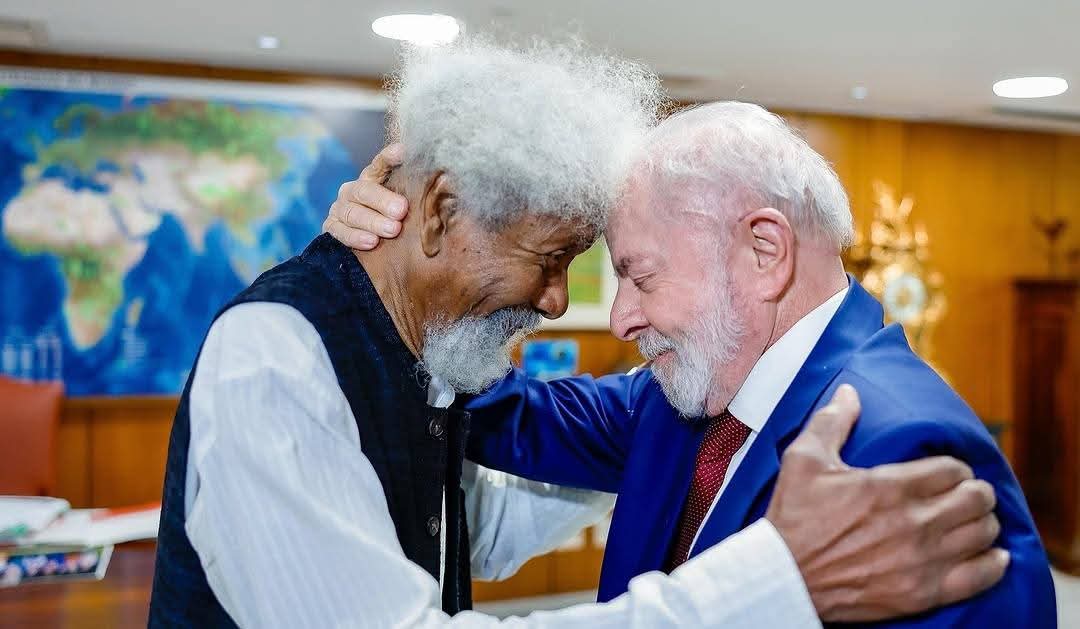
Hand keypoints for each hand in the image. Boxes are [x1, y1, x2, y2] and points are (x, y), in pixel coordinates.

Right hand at [323, 143, 409, 249]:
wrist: (367, 247)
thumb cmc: (392, 221)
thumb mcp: (404, 205)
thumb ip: (416, 193)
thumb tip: (444, 181)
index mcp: (373, 179)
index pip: (380, 164)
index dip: (389, 157)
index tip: (402, 151)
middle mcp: (353, 190)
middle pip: (364, 190)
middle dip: (383, 200)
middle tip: (402, 210)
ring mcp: (340, 208)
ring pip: (352, 212)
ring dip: (373, 222)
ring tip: (393, 230)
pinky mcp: (331, 227)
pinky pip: (340, 231)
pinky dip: (355, 237)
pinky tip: (371, 242)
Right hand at [766, 385, 1007, 621]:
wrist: (785, 577)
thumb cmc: (792, 518)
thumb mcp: (804, 460)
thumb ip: (832, 422)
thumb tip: (849, 391)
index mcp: (890, 486)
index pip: (952, 469)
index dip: (955, 467)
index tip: (947, 473)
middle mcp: (914, 522)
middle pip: (976, 499)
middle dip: (976, 491)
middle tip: (965, 493)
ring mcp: (922, 560)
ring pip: (983, 534)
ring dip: (983, 523)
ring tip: (972, 521)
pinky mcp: (923, 593)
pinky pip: (980, 576)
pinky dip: (993, 563)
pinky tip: (991, 556)